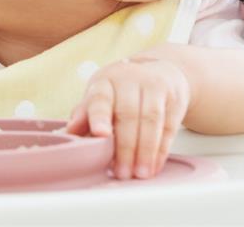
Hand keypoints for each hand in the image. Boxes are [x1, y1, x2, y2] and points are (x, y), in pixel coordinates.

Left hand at [64, 54, 191, 179]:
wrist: (158, 69)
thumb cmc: (122, 89)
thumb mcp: (100, 96)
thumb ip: (85, 114)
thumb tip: (70, 134)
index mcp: (105, 81)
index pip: (101, 98)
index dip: (99, 116)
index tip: (100, 134)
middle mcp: (130, 79)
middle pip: (129, 113)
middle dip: (125, 146)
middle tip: (122, 172)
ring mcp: (154, 86)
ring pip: (151, 120)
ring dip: (145, 151)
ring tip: (140, 173)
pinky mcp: (174, 97)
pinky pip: (169, 126)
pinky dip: (161, 149)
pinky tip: (154, 165)